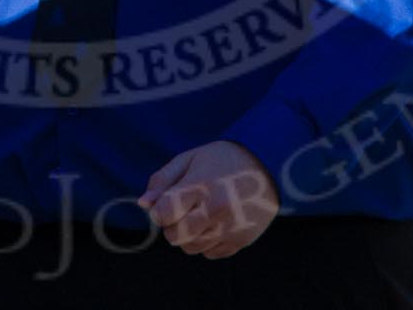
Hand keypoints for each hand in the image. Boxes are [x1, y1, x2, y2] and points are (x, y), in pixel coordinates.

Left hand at [137, 141, 278, 258]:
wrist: (268, 165)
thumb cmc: (223, 160)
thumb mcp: (190, 158)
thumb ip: (163, 180)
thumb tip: (143, 205)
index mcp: (201, 186)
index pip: (164, 214)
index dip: (159, 212)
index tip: (167, 204)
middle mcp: (217, 210)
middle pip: (175, 236)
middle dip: (172, 226)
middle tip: (183, 211)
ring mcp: (230, 227)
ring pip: (191, 248)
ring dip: (188, 236)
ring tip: (199, 216)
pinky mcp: (241, 240)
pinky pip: (210, 254)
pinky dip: (206, 242)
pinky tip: (214, 224)